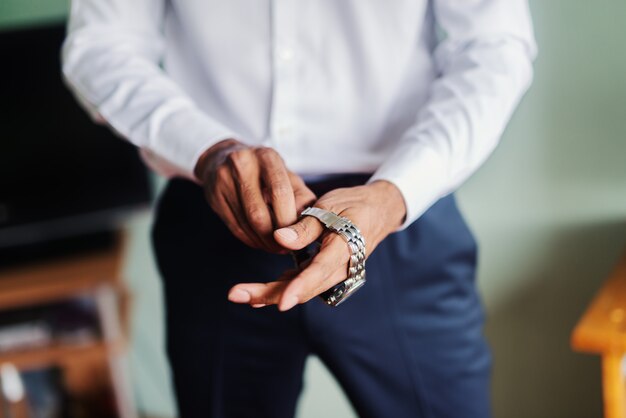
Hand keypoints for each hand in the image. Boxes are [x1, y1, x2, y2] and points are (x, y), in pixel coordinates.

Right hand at [195, 139, 315, 252]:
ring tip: (275, 247)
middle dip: (275, 236)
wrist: (223, 158)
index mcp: (267, 156)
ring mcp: (224, 178)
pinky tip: (260, 242)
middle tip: (286, 247)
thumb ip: (302, 197)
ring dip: (264, 242)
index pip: (280, 192)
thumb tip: (309, 224)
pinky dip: (250, 240)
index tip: (297, 235)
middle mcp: (242, 163)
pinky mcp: (213, 195)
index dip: (289, 220)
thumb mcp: (287, 176)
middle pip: (260, 212)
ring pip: (247, 223)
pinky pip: (235, 227)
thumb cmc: (264, 171)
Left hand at [227, 180, 406, 309]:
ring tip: (239, 295)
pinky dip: (280, 287)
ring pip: (300, 288)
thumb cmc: (353, 205)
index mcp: (344, 249)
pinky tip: (256, 294)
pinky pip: (301, 283)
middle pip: (303, 287)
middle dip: (270, 294)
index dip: (300, 287)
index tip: (282, 303)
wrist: (377, 212)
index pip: (320, 271)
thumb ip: (306, 225)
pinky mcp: (323, 272)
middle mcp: (340, 268)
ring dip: (270, 293)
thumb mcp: (330, 207)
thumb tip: (279, 238)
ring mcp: (332, 273)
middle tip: (236, 295)